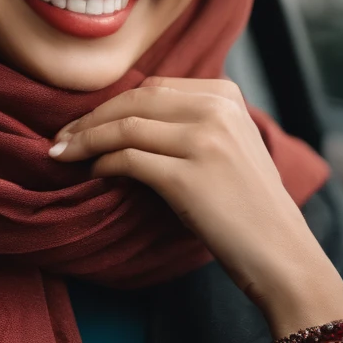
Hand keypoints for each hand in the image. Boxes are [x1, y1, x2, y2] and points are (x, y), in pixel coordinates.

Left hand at [50, 76, 340, 319]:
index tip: (84, 121)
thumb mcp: (229, 147)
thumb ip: (191, 122)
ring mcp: (204, 140)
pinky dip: (102, 163)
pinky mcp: (187, 176)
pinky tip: (92, 174)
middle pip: (134, 100)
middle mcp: (217, 110)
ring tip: (61, 154)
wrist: (282, 255)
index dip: (112, 103)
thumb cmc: (247, 208)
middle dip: (90, 117)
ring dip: (85, 139)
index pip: (154, 87)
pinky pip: (127, 159)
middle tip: (60, 137)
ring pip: (125, 126)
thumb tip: (125, 119)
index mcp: (226, 96)